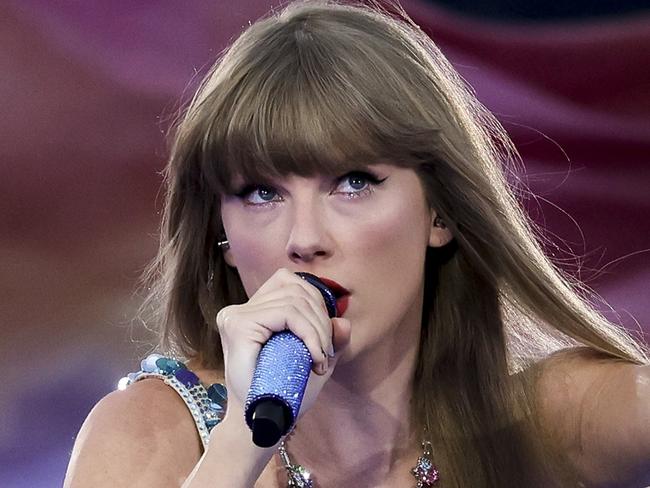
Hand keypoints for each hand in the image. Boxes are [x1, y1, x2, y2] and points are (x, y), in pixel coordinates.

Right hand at [215, 268, 350, 433]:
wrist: (259, 425)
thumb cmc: (282, 395)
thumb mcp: (311, 363)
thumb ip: (326, 340)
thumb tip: (344, 321)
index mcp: (251, 311)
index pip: (287, 282)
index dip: (315, 302)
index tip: (324, 339)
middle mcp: (239, 309)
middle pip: (294, 289)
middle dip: (321, 319)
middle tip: (326, 354)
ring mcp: (236, 316)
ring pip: (294, 300)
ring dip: (319, 329)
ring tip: (320, 358)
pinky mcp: (239, 325)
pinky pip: (286, 313)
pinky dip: (310, 333)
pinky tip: (315, 356)